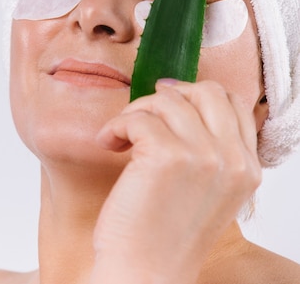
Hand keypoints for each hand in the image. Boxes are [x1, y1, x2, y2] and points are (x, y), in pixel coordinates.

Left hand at [91, 79, 261, 283]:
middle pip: (206, 91)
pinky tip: (109, 145)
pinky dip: (115, 127)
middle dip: (166, 98)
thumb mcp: (206, 192)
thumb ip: (209, 152)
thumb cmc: (164, 235)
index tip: (164, 105)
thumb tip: (179, 101)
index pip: (233, 104)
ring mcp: (202, 155)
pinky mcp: (166, 156)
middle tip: (139, 117)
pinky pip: (137, 118)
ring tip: (119, 138)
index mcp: (247, 168)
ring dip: (135, 113)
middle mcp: (233, 159)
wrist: (145, 272)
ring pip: (167, 101)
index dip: (194, 96)